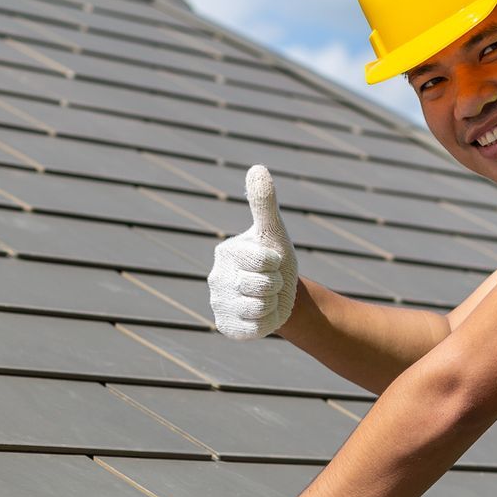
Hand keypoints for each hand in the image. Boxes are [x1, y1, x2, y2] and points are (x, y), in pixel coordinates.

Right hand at [208, 165, 296, 339]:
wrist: (280, 295)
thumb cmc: (275, 259)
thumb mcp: (273, 231)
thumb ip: (264, 202)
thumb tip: (257, 168)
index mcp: (226, 252)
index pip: (264, 260)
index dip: (277, 263)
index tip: (273, 261)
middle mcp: (216, 278)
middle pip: (262, 286)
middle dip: (277, 285)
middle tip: (272, 281)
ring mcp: (219, 304)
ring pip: (259, 308)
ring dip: (273, 304)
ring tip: (267, 297)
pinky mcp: (226, 327)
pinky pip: (254, 328)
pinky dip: (267, 323)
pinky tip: (262, 314)